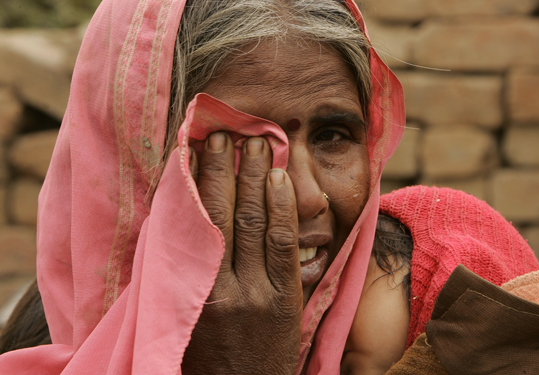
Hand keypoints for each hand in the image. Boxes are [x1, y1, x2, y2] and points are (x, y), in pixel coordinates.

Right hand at [182, 132, 302, 374]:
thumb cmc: (203, 356)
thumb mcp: (180, 313)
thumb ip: (181, 268)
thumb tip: (177, 217)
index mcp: (193, 290)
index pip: (195, 222)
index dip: (195, 181)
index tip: (193, 149)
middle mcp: (224, 286)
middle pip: (224, 214)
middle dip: (225, 170)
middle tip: (226, 133)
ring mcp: (259, 291)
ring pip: (256, 222)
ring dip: (256, 178)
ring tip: (257, 143)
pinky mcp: (287, 297)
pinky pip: (285, 244)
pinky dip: (282, 209)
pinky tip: (280, 180)